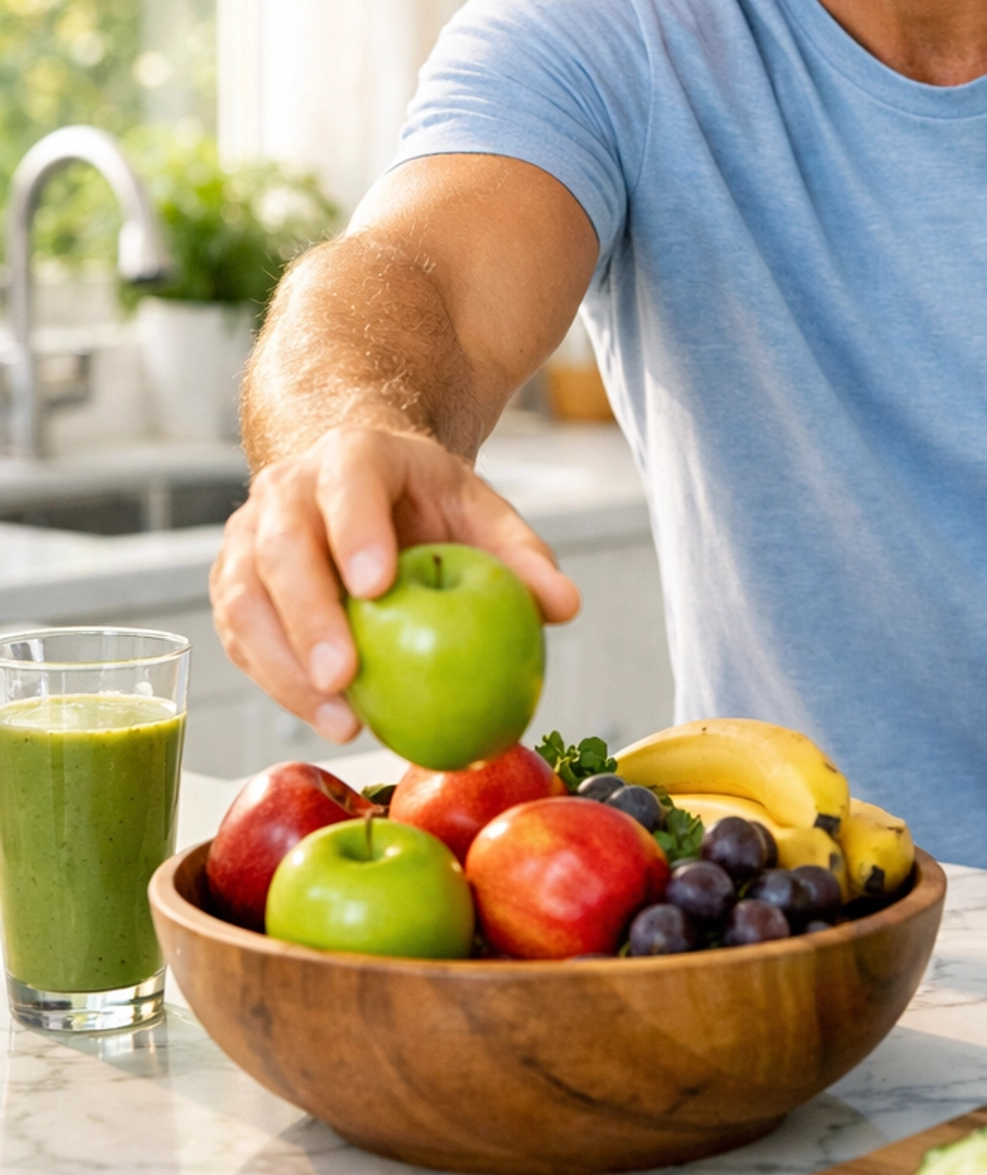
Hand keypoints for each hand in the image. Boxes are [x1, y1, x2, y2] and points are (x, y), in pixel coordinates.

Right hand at [210, 426, 580, 741]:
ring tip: (342, 719)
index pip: (347, 481)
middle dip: (308, 614)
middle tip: (345, 677)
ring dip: (284, 665)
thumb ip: (521, 554)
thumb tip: (564, 607)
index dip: (355, 530)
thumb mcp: (479, 510)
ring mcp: (248, 535)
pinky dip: (275, 681)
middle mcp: (287, 488)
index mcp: (354, 455)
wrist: (354, 481)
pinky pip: (240, 636)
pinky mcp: (234, 584)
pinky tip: (324, 716)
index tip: (377, 586)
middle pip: (281, 546)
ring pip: (244, 597)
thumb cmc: (424, 502)